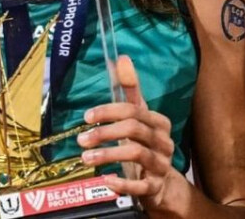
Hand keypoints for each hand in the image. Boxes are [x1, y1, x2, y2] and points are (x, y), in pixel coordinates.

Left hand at [77, 54, 186, 212]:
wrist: (161, 184)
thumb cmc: (144, 144)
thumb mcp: (137, 118)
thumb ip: (130, 90)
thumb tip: (121, 58)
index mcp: (159, 122)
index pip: (134, 110)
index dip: (109, 111)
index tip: (87, 117)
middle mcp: (163, 141)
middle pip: (134, 129)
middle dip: (105, 132)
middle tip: (81, 139)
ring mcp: (161, 164)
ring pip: (137, 153)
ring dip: (108, 154)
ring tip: (86, 157)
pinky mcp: (156, 186)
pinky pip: (141, 184)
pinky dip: (123, 182)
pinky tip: (107, 180)